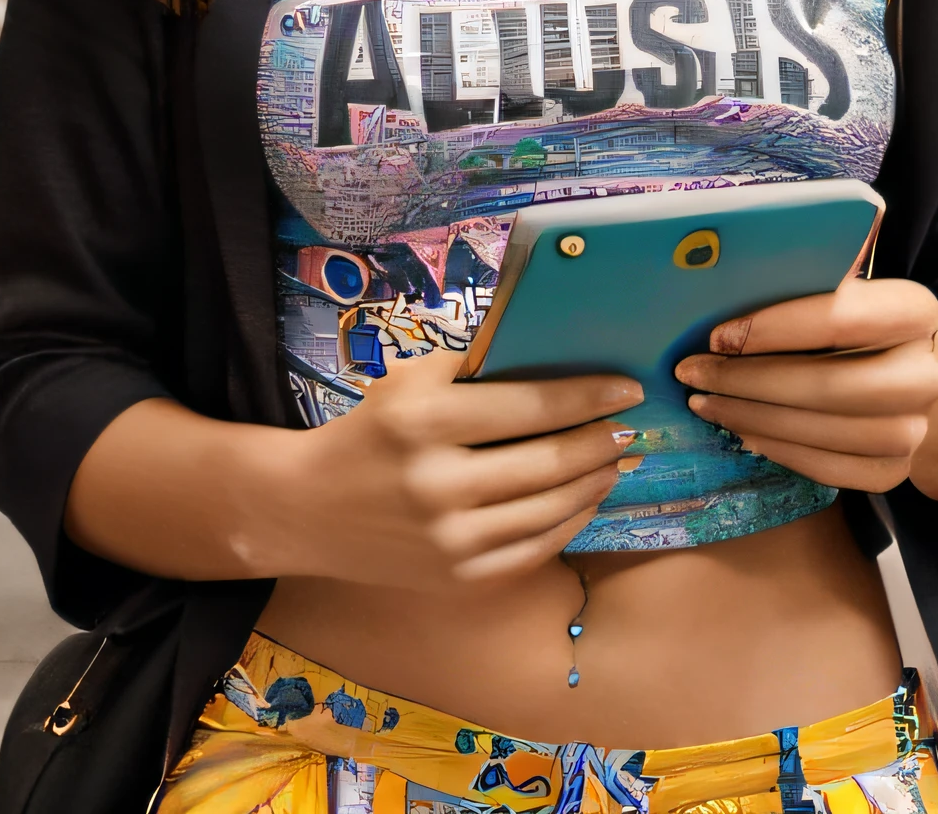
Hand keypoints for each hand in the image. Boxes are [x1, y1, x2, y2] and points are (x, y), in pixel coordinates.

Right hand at [100, 356, 633, 592]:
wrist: (307, 510)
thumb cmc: (370, 432)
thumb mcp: (410, 381)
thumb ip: (478, 370)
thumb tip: (560, 359)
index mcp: (424, 421)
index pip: (530, 406)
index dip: (588, 397)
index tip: (627, 388)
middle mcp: (437, 484)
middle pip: (548, 462)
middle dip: (600, 442)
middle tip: (630, 428)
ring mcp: (448, 539)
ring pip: (549, 510)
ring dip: (594, 483)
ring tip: (616, 461)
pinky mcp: (455, 578)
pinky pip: (532, 550)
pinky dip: (568, 523)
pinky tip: (584, 501)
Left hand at [677, 279, 937, 500]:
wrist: (913, 378)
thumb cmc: (861, 325)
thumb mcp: (849, 288)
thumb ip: (816, 269)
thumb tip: (743, 243)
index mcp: (914, 312)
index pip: (844, 318)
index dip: (776, 328)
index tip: (717, 335)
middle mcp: (925, 374)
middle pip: (830, 386)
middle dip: (749, 382)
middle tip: (693, 374)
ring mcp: (913, 430)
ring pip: (823, 432)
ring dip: (751, 418)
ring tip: (706, 403)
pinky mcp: (893, 471)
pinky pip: (827, 469)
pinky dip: (777, 450)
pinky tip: (743, 431)